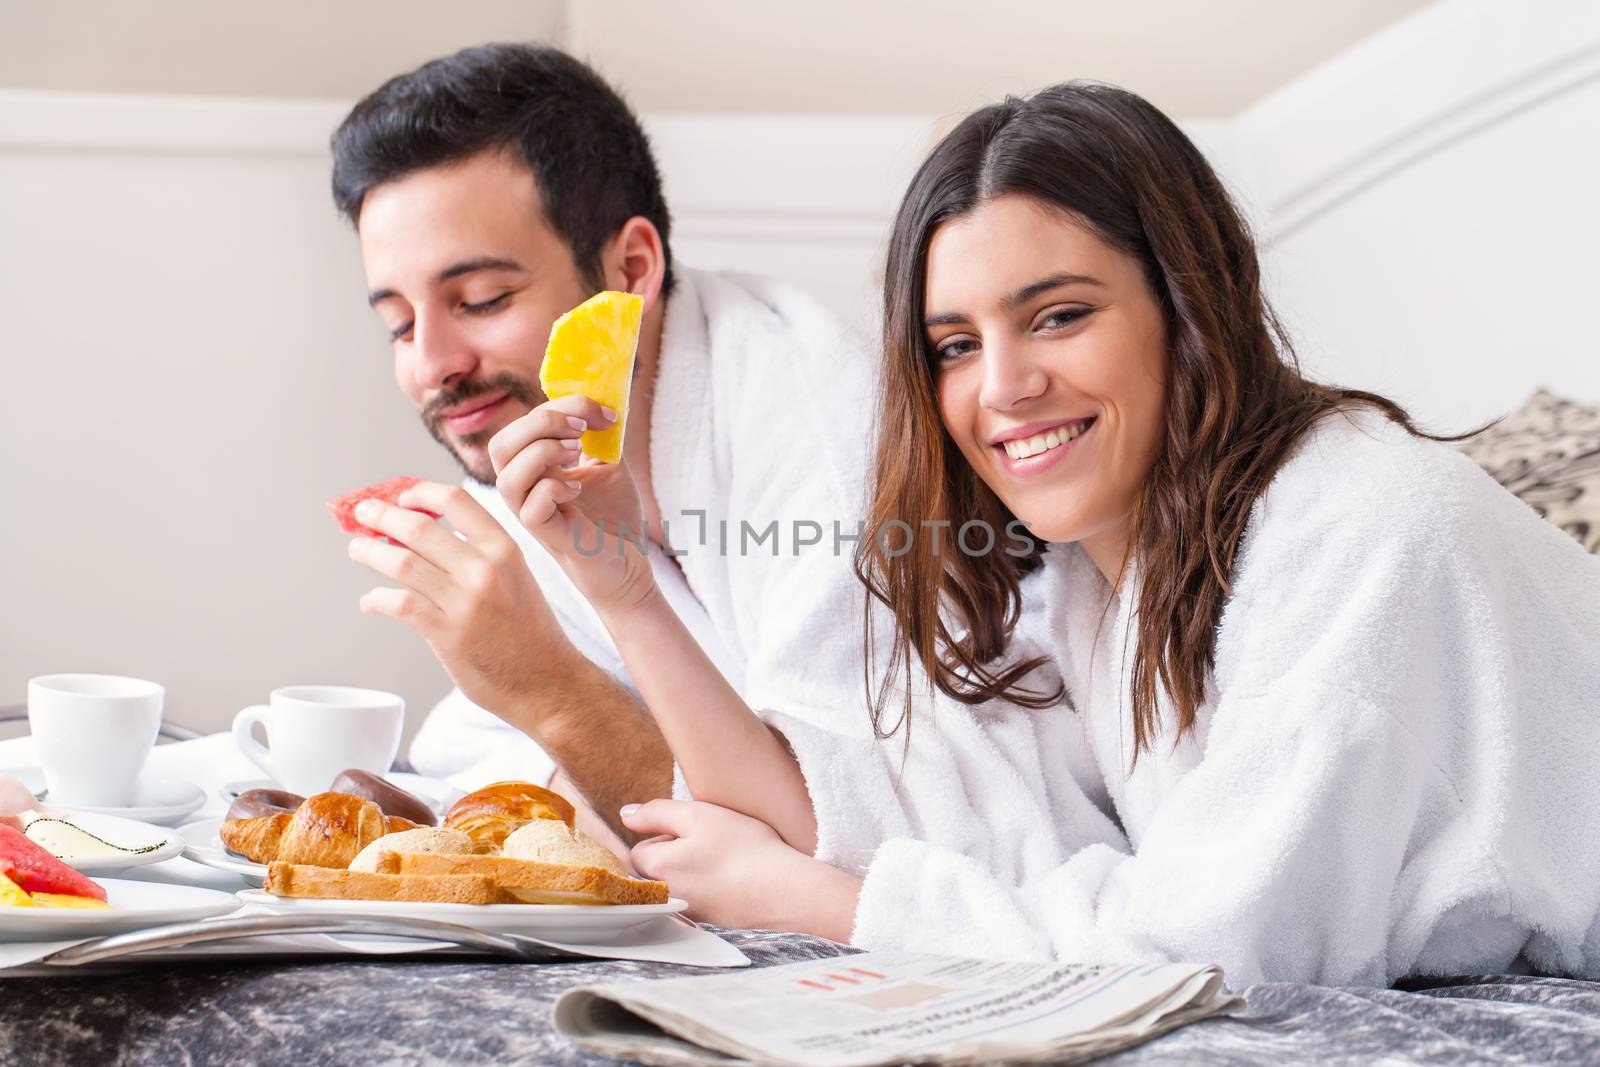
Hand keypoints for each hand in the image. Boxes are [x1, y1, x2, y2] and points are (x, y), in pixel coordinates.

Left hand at [345, 480, 574, 720]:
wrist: (549, 681)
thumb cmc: (530, 632)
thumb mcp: (517, 577)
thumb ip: (481, 556)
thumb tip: (428, 535)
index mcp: (505, 550)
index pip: (456, 501)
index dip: (421, 493)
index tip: (402, 495)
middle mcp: (486, 570)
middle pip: (419, 528)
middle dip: (382, 515)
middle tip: (363, 512)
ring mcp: (466, 602)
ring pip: (402, 562)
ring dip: (370, 551)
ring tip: (358, 548)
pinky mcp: (448, 635)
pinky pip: (399, 605)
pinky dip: (376, 600)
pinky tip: (370, 602)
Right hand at [489, 396, 655, 615]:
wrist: (629, 565)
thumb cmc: (612, 517)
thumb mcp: (607, 462)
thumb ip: (598, 433)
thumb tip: (605, 393)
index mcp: (533, 468)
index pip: (524, 426)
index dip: (562, 407)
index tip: (605, 412)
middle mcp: (524, 491)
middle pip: (501, 445)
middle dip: (541, 424)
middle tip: (581, 430)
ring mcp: (531, 515)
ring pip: (507, 477)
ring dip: (543, 453)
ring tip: (577, 455)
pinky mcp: (549, 536)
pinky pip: (530, 510)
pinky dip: (553, 489)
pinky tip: (578, 490)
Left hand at [623, 800, 861, 938]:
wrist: (785, 890)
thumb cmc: (742, 848)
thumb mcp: (697, 815)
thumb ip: (656, 812)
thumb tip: (626, 815)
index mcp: (656, 870)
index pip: (641, 847)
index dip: (667, 832)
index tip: (696, 831)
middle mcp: (667, 898)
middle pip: (660, 866)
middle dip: (679, 851)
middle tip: (713, 840)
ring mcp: (690, 912)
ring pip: (682, 879)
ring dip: (698, 866)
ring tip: (727, 857)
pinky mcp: (712, 919)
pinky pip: (702, 893)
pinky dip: (714, 882)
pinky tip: (737, 873)